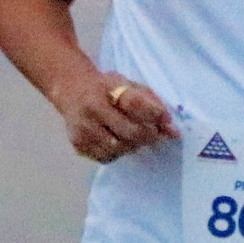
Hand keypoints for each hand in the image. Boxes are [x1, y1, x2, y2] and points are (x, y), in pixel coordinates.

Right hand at [54, 72, 173, 163]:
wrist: (71, 91)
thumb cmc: (107, 88)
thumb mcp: (128, 84)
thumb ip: (152, 103)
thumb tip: (172, 130)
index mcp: (106, 88)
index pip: (135, 104)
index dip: (154, 115)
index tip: (167, 121)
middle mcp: (92, 109)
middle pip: (130, 132)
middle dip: (148, 136)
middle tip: (155, 134)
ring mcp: (83, 129)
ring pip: (120, 148)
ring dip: (134, 145)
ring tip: (135, 135)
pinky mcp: (78, 145)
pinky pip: (107, 157)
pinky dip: (119, 152)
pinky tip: (118, 141)